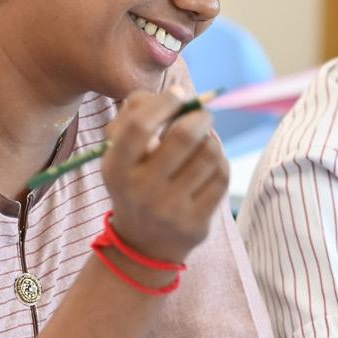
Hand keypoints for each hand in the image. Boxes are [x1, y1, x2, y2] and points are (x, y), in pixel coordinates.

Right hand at [101, 89, 228, 263]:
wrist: (143, 244)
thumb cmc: (134, 181)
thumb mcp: (120, 153)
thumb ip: (135, 114)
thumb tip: (177, 94)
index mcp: (116, 168)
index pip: (140, 125)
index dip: (165, 102)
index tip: (179, 94)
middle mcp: (141, 190)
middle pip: (184, 135)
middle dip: (200, 116)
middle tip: (201, 115)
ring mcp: (170, 209)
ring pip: (209, 154)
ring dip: (212, 138)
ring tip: (205, 139)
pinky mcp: (196, 223)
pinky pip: (221, 176)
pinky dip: (219, 160)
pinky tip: (210, 161)